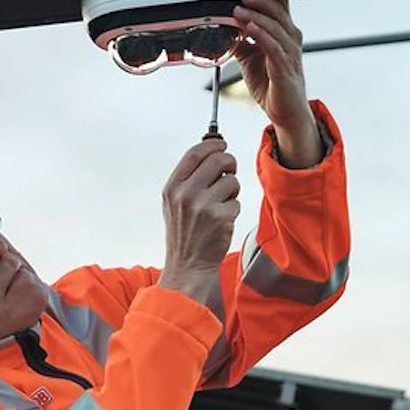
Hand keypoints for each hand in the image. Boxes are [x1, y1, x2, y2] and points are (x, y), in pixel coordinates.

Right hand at [159, 138, 238, 304]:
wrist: (187, 266)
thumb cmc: (184, 232)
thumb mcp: (175, 203)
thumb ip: (189, 177)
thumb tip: (212, 149)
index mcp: (173, 188)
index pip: (195, 153)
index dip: (213, 144)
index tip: (222, 144)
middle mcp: (186, 194)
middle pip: (218, 160)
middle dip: (229, 163)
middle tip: (229, 173)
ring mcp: (203, 206)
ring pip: (232, 180)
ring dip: (232, 190)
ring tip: (221, 204)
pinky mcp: (220, 218)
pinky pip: (237, 201)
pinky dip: (233, 210)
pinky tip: (222, 222)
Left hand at [231, 0, 322, 167]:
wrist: (286, 114)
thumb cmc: (273, 86)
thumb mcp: (252, 60)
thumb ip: (242, 43)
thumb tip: (226, 30)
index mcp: (284, 36)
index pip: (281, 7)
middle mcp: (290, 42)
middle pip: (278, 12)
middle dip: (260, 0)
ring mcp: (289, 55)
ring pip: (275, 28)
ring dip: (256, 16)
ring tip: (240, 8)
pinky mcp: (284, 70)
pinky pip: (273, 48)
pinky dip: (260, 36)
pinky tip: (249, 29)